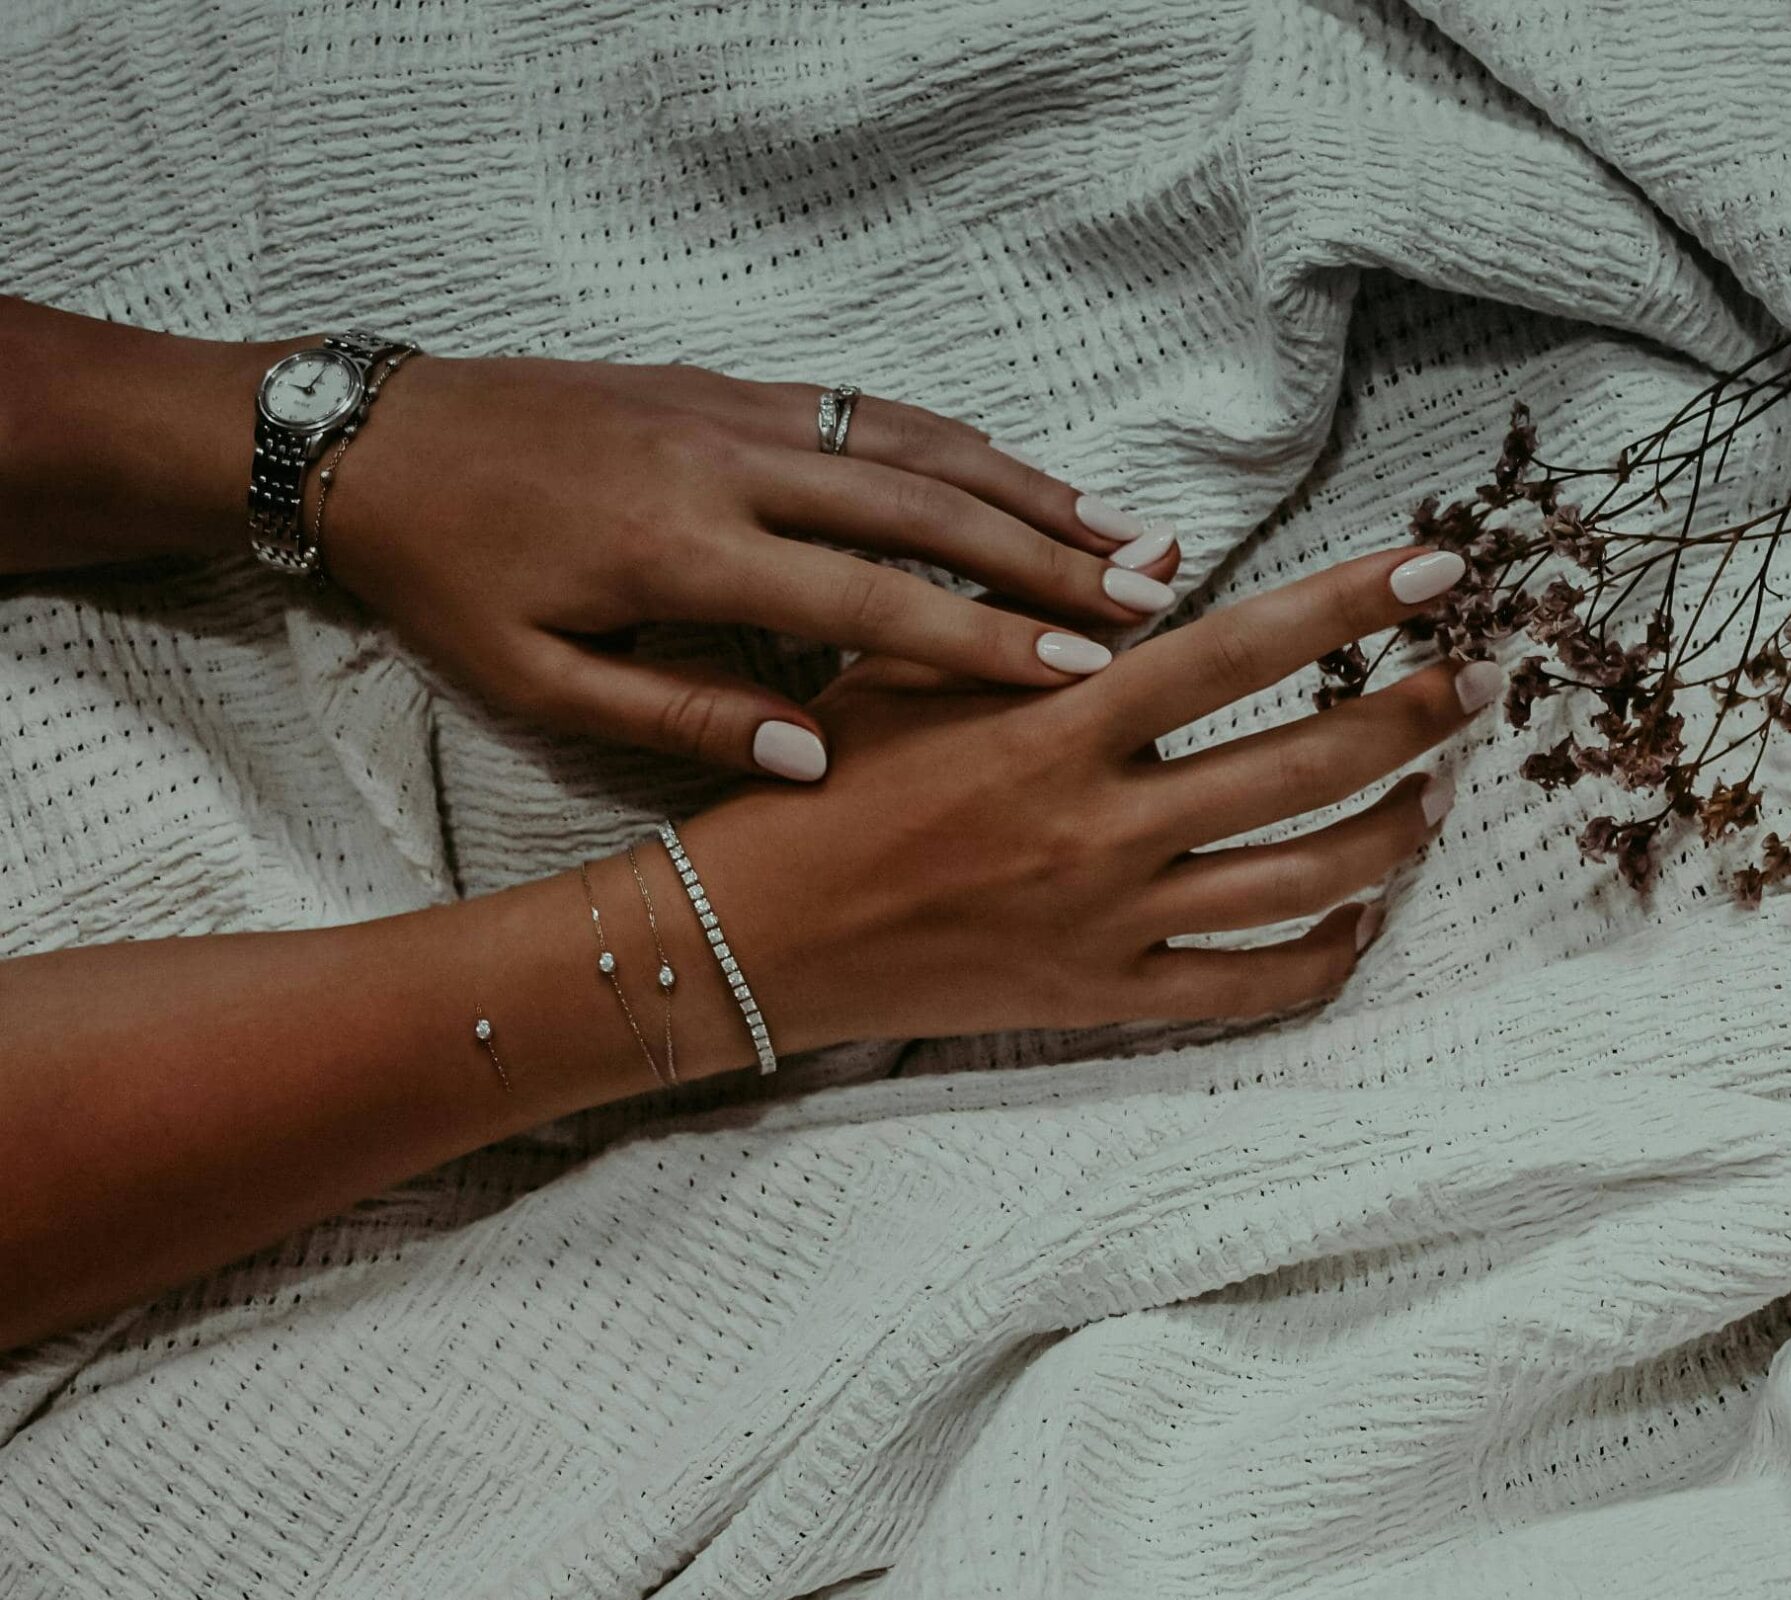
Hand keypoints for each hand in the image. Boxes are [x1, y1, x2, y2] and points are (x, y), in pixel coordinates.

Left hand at [317, 353, 1183, 779]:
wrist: (373, 438)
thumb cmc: (450, 581)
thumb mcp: (536, 683)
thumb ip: (680, 720)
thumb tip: (815, 759)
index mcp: (683, 553)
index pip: (867, 601)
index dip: (983, 638)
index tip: (1082, 671)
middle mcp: (730, 468)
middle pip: (923, 510)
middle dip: (1050, 556)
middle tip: (1156, 596)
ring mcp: (738, 414)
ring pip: (914, 446)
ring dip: (1031, 489)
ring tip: (1130, 532)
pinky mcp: (732, 387)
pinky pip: (872, 412)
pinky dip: (962, 446)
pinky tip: (1027, 480)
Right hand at [673, 545, 1495, 1046]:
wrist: (749, 938)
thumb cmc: (824, 785)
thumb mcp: (911, 671)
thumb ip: (1043, 617)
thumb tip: (1169, 553)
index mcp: (1058, 726)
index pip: (1239, 647)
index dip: (1347, 605)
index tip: (1433, 576)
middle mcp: (1099, 824)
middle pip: (1302, 765)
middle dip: (1411, 720)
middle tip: (1473, 688)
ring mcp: (1107, 920)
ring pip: (1299, 880)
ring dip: (1388, 833)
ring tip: (1432, 798)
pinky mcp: (1101, 997)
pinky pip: (1247, 988)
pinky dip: (1322, 958)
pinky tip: (1359, 921)